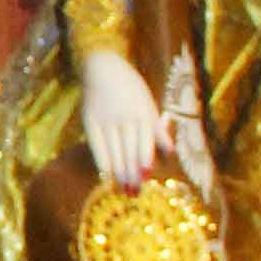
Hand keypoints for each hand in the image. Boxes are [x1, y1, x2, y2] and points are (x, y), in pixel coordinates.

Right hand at [77, 46, 161, 190]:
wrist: (103, 67)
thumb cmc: (131, 88)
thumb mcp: (148, 105)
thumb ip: (158, 130)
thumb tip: (169, 153)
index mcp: (142, 113)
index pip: (144, 142)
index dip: (144, 161)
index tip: (145, 178)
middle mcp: (124, 118)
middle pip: (128, 150)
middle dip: (131, 173)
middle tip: (133, 193)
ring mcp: (106, 119)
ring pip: (114, 151)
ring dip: (118, 172)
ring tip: (121, 189)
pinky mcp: (90, 121)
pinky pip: (97, 144)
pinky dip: (101, 160)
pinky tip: (105, 174)